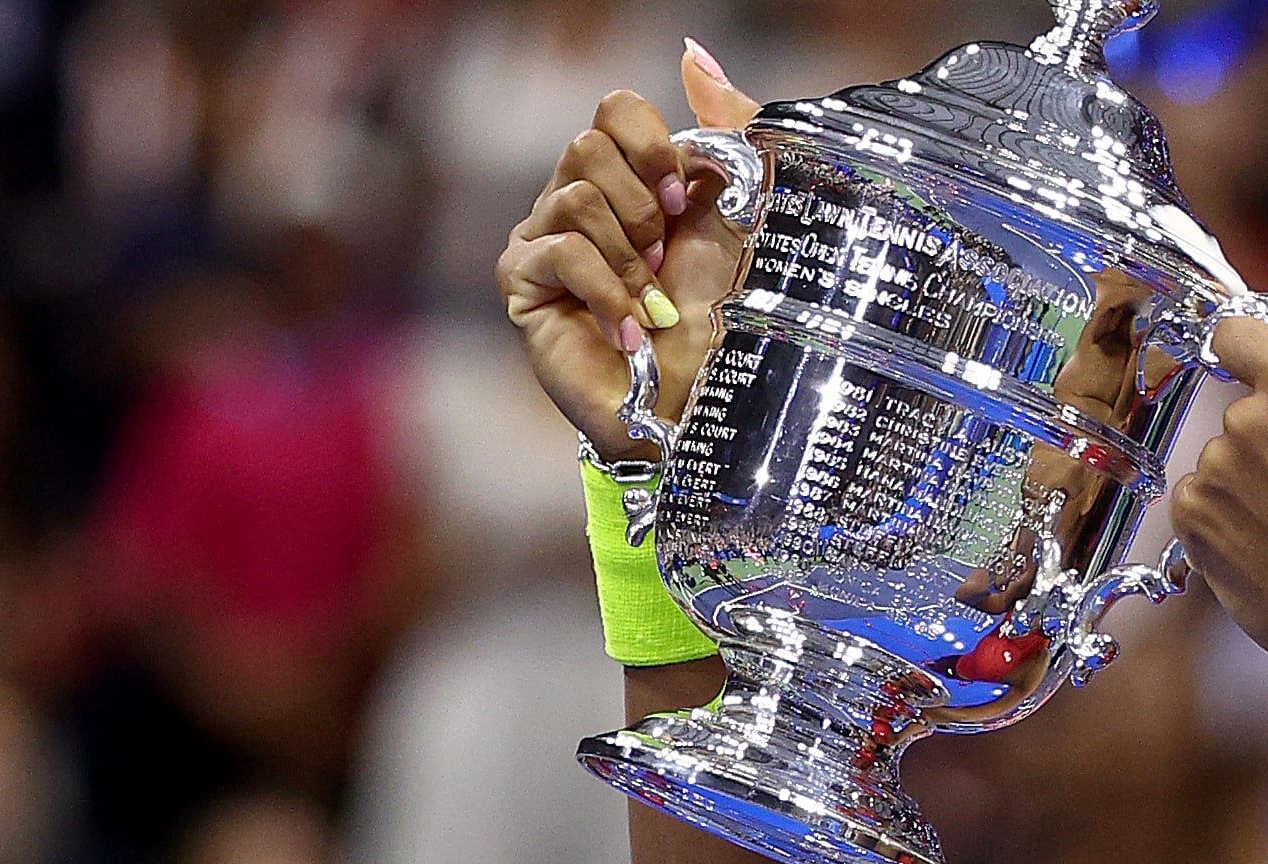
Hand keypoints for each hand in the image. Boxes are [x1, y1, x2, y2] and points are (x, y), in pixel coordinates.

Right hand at [499, 44, 760, 461]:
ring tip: (653, 302)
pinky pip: (560, 250)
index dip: (652, 144)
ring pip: (573, 196)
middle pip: (586, 145)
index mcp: (630, 178)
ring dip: (630, 256)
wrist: (707, 407)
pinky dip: (609, 291)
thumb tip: (692, 53)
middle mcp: (578, 200)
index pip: (614, 109)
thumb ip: (729, 131)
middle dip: (642, 204)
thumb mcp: (744, 213)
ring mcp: (544, 241)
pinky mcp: (523, 286)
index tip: (686, 196)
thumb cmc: (728, 320)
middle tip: (666, 254)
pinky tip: (632, 330)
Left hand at [1168, 317, 1267, 680]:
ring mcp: (1216, 467)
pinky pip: (1200, 503)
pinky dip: (1225, 523)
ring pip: (1221, 462)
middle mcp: (1251, 417)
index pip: (1238, 330)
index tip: (1252, 369)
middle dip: (1267, 442)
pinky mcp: (1192, 515)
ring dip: (1247, 488)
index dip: (1246, 350)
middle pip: (1239, 410)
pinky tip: (1267, 551)